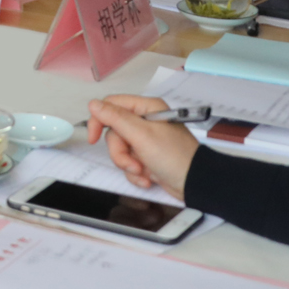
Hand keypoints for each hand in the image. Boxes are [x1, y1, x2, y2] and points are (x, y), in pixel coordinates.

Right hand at [85, 95, 200, 199]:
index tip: (93, 137)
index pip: (112, 105)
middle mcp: (145, 121)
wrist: (195, 183)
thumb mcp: (141, 135)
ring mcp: (146, 140)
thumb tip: (94, 104)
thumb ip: (115, 118)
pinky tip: (148, 178)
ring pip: (120, 149)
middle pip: (114, 132)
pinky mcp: (147, 156)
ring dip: (128, 164)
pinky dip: (135, 173)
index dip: (99, 120)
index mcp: (146, 108)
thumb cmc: (175, 157)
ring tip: (143, 172)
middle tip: (132, 162)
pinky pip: (129, 162)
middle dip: (120, 152)